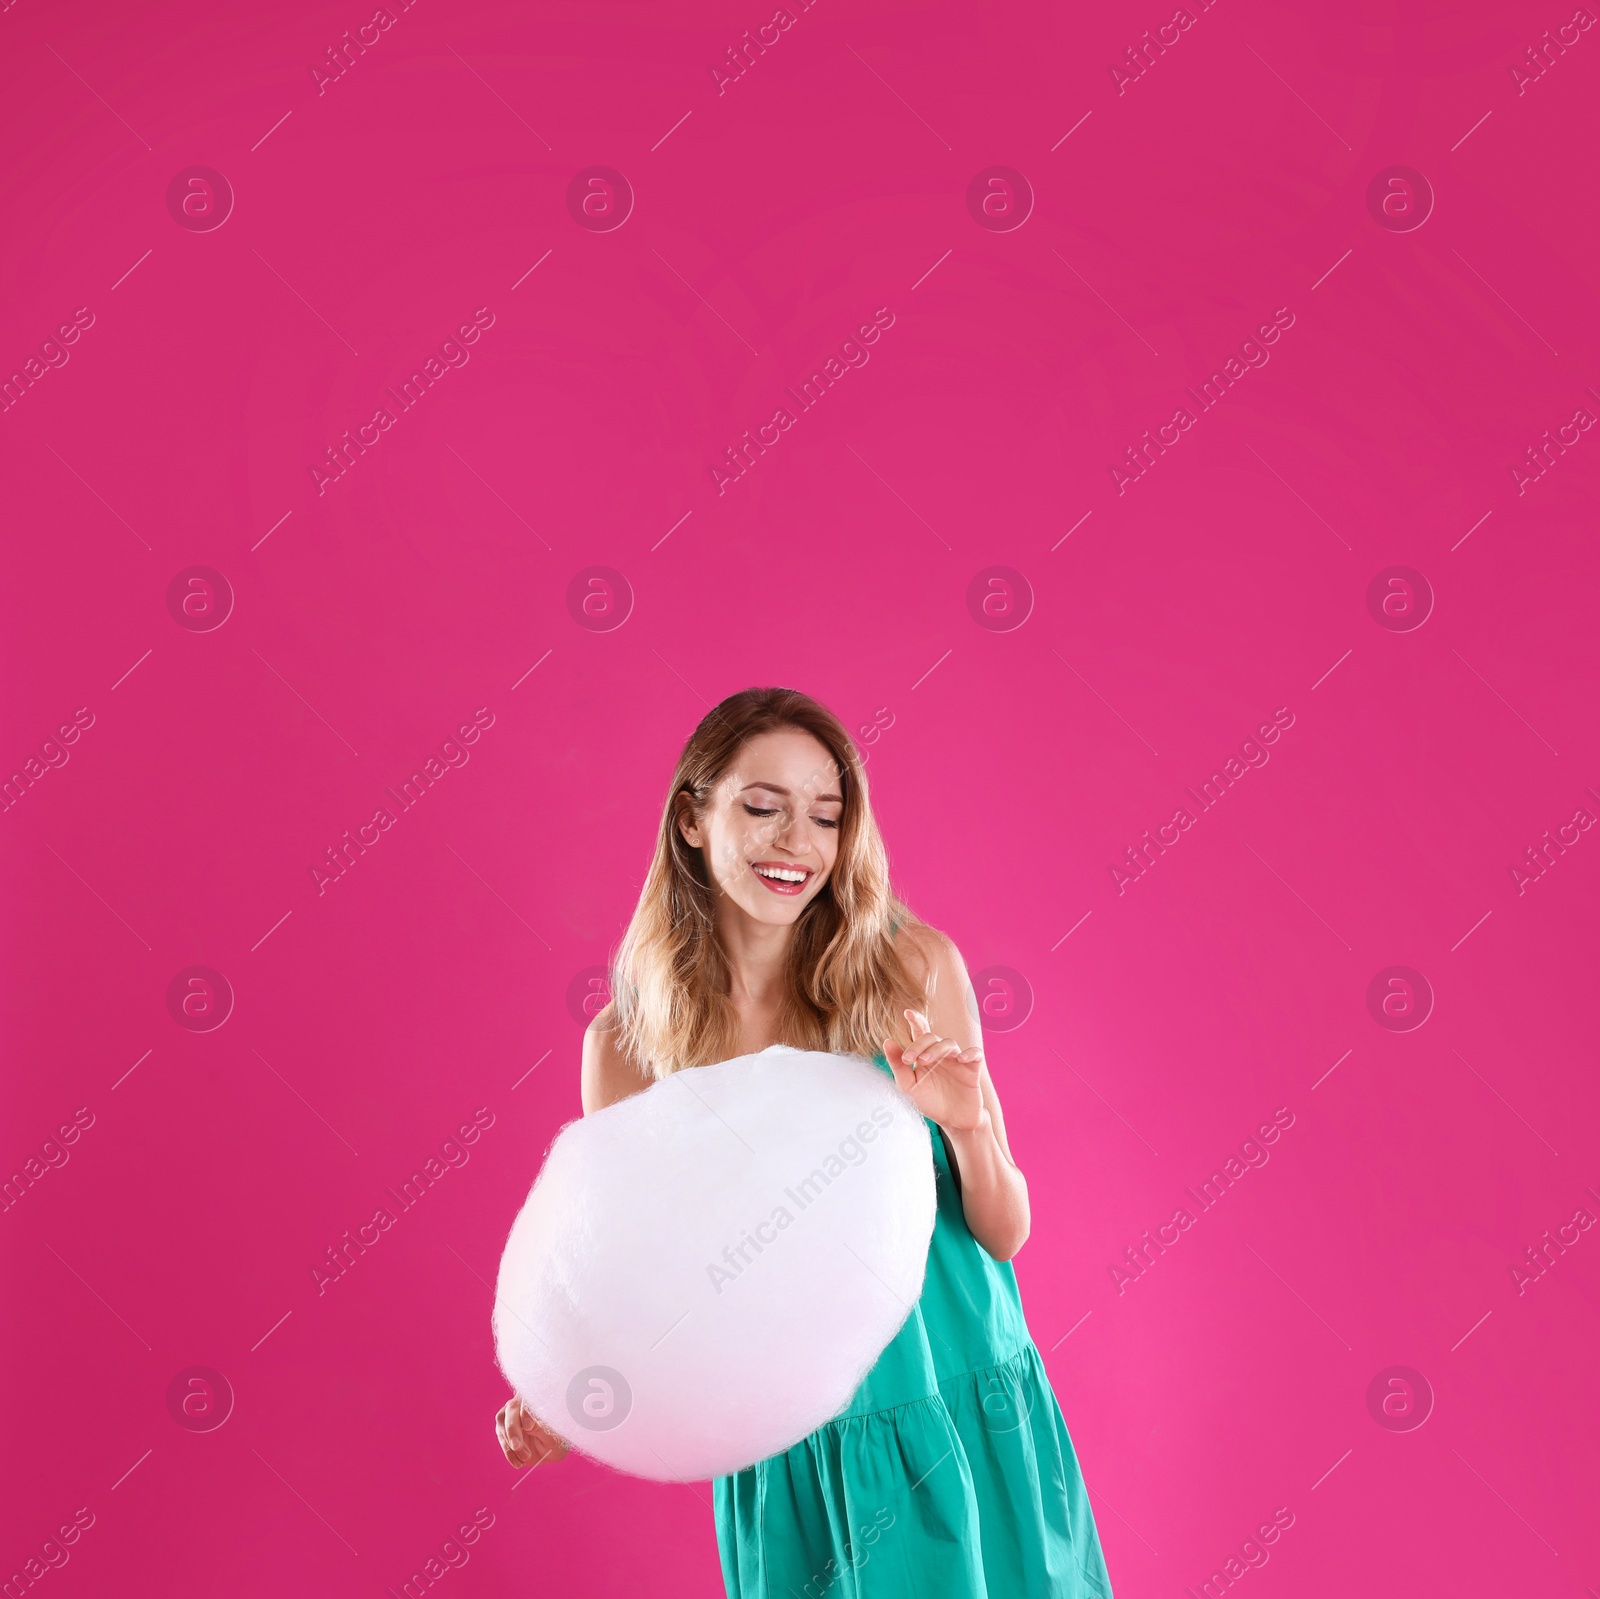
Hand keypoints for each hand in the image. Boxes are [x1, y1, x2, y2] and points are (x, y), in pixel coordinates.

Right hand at [496, 1394, 569, 1468]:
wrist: (552, 1449)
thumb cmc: (558, 1436)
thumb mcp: (555, 1434)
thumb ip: (541, 1428)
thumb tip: (528, 1425)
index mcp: (537, 1398)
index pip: (528, 1399)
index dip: (526, 1413)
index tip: (529, 1427)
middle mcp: (521, 1402)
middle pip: (511, 1409)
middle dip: (513, 1429)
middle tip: (517, 1446)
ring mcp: (510, 1415)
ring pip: (502, 1424)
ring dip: (511, 1444)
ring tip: (526, 1457)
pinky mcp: (504, 1429)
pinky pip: (502, 1440)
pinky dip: (509, 1453)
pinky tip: (518, 1463)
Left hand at [884, 1008, 986, 1134]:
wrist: (952, 1122)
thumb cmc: (929, 1102)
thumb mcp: (908, 1086)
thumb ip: (898, 1065)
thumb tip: (887, 1042)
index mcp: (924, 1054)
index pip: (920, 1032)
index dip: (915, 1020)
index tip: (907, 1013)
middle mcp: (941, 1054)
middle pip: (932, 1037)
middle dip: (919, 1044)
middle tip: (910, 1059)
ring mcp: (957, 1060)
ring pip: (949, 1043)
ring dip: (936, 1049)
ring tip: (925, 1061)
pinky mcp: (972, 1069)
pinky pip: (975, 1054)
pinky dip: (969, 1053)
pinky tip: (960, 1059)